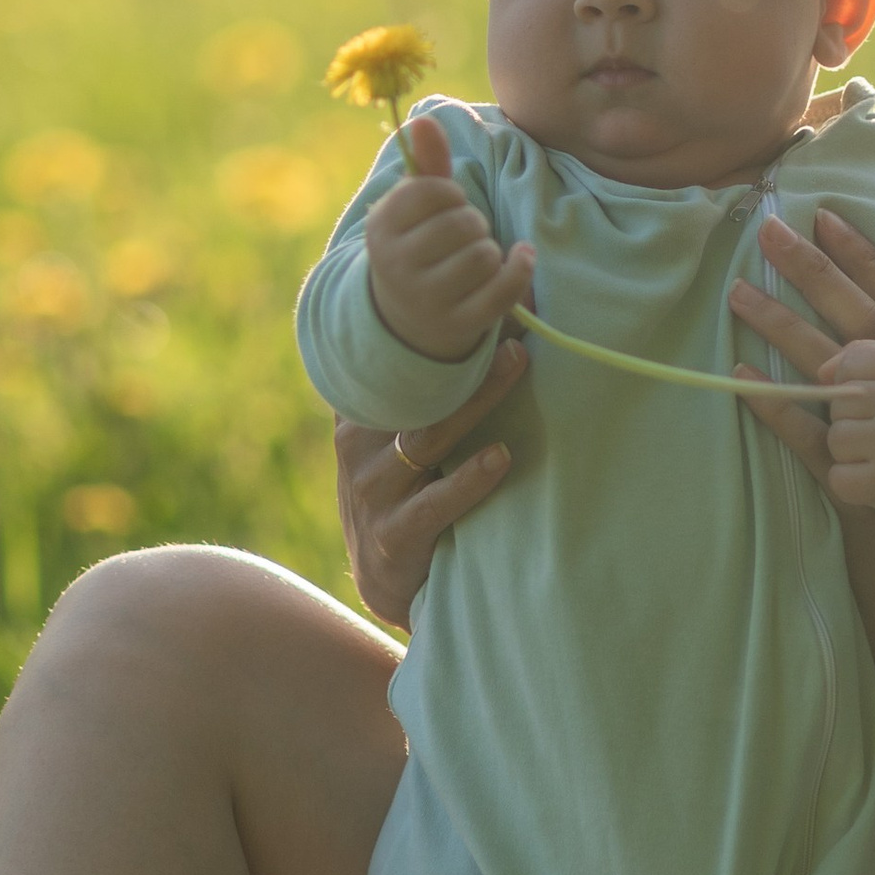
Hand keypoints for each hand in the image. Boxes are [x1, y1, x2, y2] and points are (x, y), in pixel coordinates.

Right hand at [334, 338, 526, 630]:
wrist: (385, 579)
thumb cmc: (405, 489)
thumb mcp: (397, 435)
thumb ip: (419, 386)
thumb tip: (481, 318)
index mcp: (360, 411)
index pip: (397, 358)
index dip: (437, 324)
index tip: (487, 295)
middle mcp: (358, 444)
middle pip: (414, 388)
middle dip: (463, 350)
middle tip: (512, 318)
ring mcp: (373, 489)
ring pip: (426, 436)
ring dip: (476, 399)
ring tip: (516, 364)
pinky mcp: (394, 534)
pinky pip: (435, 503)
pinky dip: (469, 479)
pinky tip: (501, 456)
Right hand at [362, 112, 534, 360]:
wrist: (406, 316)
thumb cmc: (419, 244)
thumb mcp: (414, 206)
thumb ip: (425, 162)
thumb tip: (424, 120)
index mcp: (380, 227)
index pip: (430, 191)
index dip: (451, 193)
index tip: (447, 205)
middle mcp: (396, 265)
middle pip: (463, 224)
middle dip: (473, 223)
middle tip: (463, 235)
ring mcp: (425, 300)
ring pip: (483, 257)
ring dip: (491, 251)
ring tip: (476, 256)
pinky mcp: (458, 325)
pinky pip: (502, 292)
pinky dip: (520, 270)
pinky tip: (522, 257)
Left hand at [726, 205, 874, 480]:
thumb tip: (827, 271)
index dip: (859, 255)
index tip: (820, 215)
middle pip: (852, 319)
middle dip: (811, 272)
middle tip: (768, 234)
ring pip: (825, 373)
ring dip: (781, 327)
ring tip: (736, 292)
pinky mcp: (857, 469)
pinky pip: (806, 431)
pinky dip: (773, 404)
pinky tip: (741, 373)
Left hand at [819, 339, 874, 525]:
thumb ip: (864, 355)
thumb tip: (820, 375)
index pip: (851, 362)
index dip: (854, 378)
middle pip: (839, 403)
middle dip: (852, 415)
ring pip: (836, 439)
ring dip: (850, 448)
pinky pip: (838, 478)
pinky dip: (848, 480)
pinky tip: (874, 474)